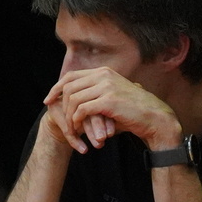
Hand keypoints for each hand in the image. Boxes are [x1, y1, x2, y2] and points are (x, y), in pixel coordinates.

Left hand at [49, 67, 177, 153]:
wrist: (153, 117)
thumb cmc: (132, 111)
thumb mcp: (112, 96)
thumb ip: (95, 94)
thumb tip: (73, 100)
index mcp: (104, 72)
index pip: (71, 76)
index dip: (56, 88)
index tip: (48, 100)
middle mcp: (103, 75)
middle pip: (68, 87)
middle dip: (60, 104)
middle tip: (58, 119)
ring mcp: (106, 86)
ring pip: (73, 99)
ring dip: (69, 116)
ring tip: (70, 128)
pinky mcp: (108, 100)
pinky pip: (82, 110)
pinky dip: (76, 120)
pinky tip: (78, 129)